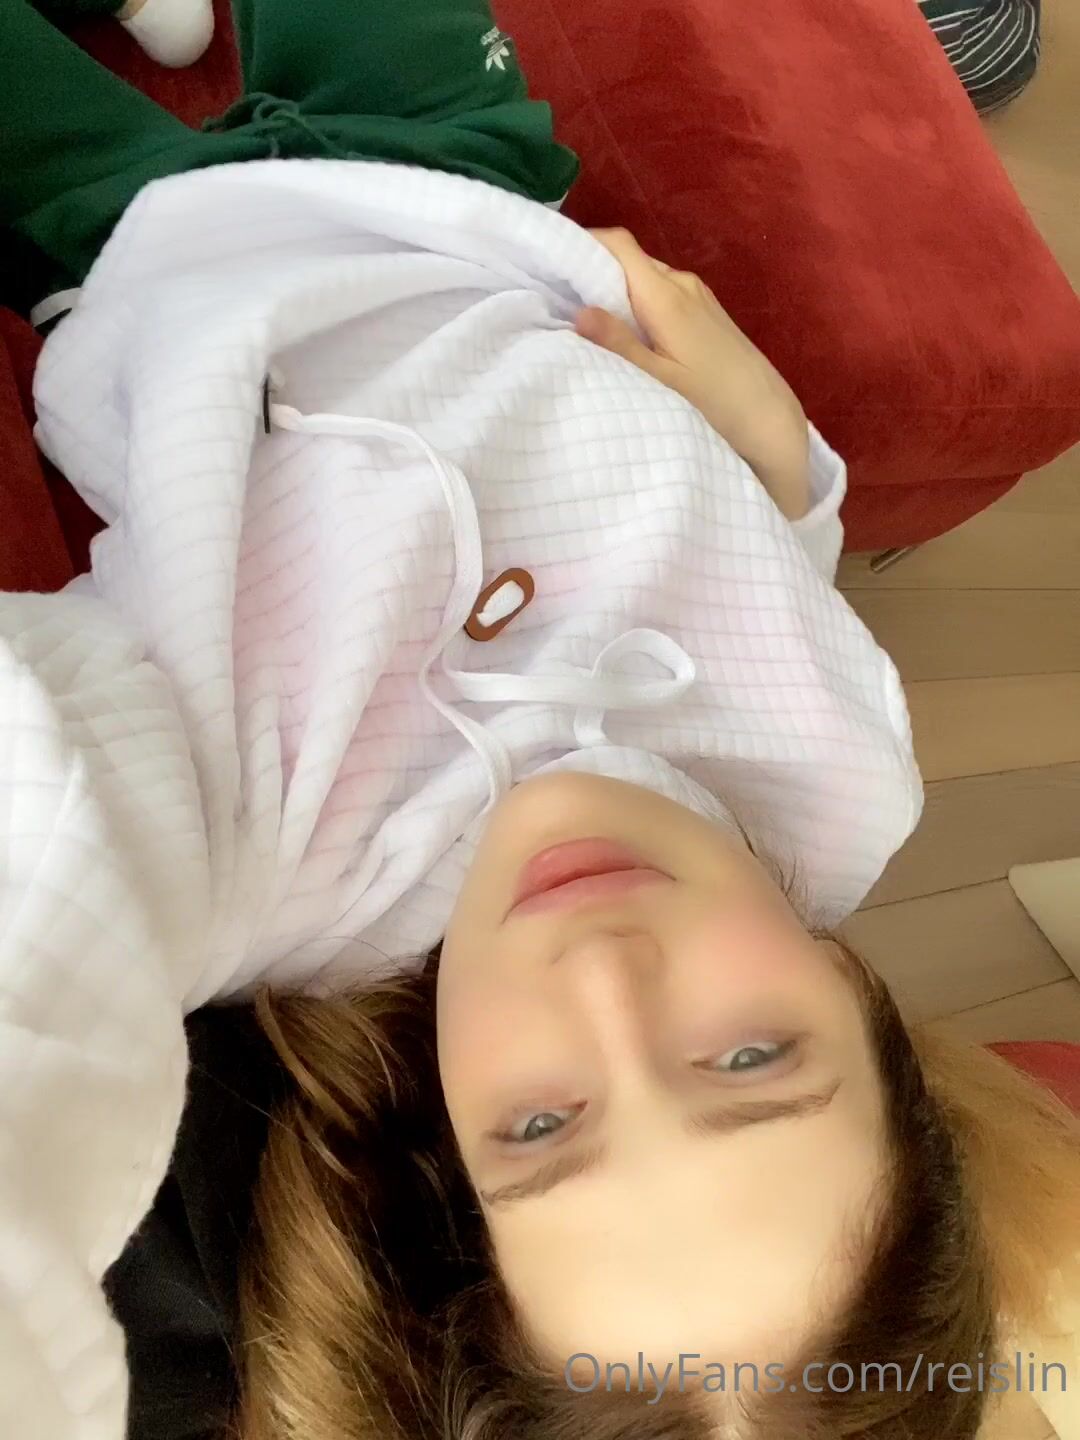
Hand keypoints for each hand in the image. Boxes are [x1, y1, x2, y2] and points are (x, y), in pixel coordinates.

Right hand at [576, 228, 810, 519]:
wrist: (769, 417)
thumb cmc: (715, 404)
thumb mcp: (661, 382)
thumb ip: (620, 346)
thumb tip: (580, 311)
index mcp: (666, 295)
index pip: (619, 244)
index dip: (583, 242)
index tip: (551, 259)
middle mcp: (682, 284)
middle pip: (629, 260)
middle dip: (593, 270)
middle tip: (557, 296)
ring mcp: (697, 296)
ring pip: (645, 277)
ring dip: (615, 289)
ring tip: (585, 317)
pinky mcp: (706, 312)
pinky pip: (661, 293)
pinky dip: (636, 302)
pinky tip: (625, 331)